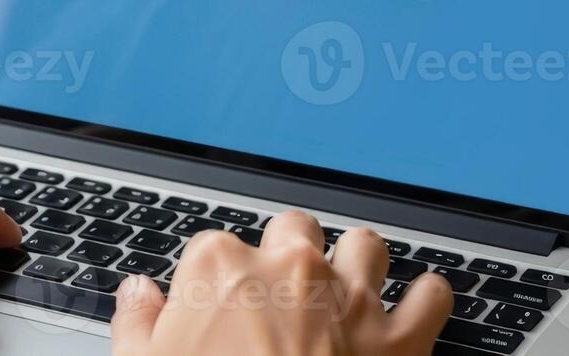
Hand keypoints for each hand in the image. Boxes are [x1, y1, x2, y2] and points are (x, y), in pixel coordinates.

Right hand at [111, 212, 451, 354]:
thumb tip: (137, 295)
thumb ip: (137, 324)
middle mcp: (290, 267)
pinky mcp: (400, 339)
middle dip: (292, 253)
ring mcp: (349, 299)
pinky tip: (416, 307)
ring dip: (359, 264)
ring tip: (348, 290)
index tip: (216, 305)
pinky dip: (428, 299)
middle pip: (295, 228)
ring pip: (366, 246)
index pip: (214, 245)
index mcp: (220, 267)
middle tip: (283, 293)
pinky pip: (431, 296)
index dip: (217, 278)